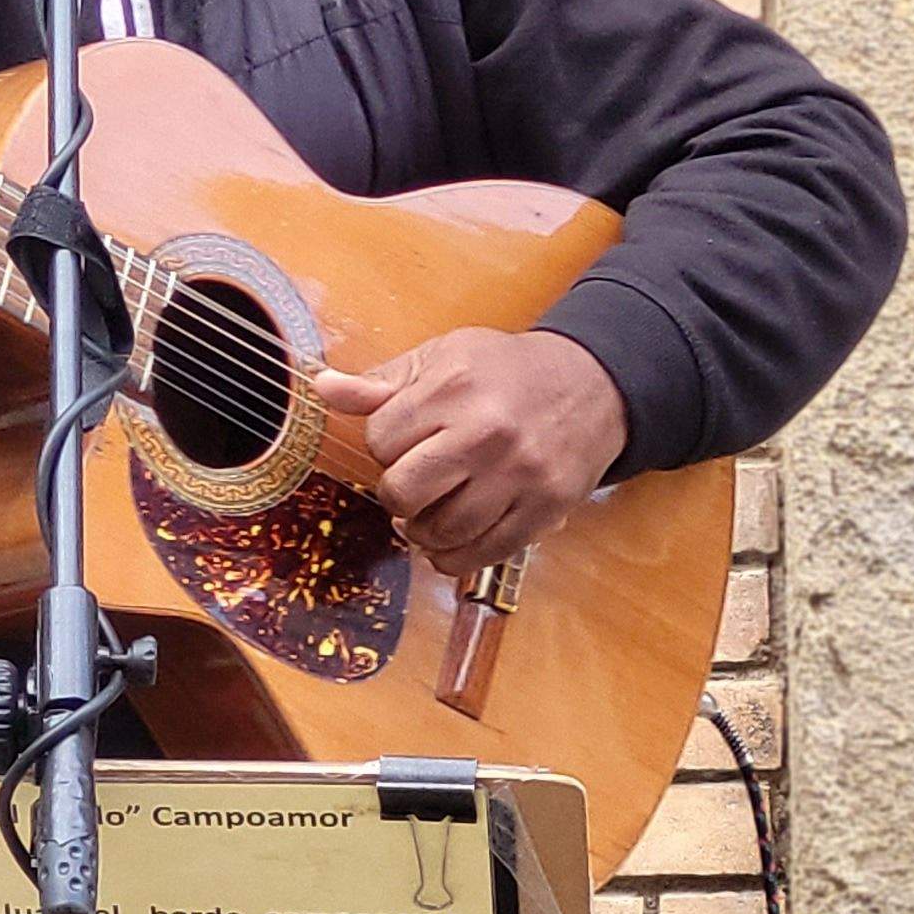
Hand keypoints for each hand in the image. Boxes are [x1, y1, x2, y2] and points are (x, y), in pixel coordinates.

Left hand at [313, 327, 626, 576]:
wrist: (591, 385)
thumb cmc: (505, 371)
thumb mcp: (443, 357)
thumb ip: (382, 382)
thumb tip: (322, 386)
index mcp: (454, 388)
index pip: (380, 439)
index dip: (384, 444)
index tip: (404, 439)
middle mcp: (486, 433)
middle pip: (403, 491)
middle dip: (396, 492)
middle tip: (411, 482)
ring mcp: (518, 476)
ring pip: (439, 531)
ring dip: (422, 530)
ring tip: (430, 511)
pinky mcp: (543, 510)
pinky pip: (480, 554)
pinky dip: (453, 556)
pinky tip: (451, 538)